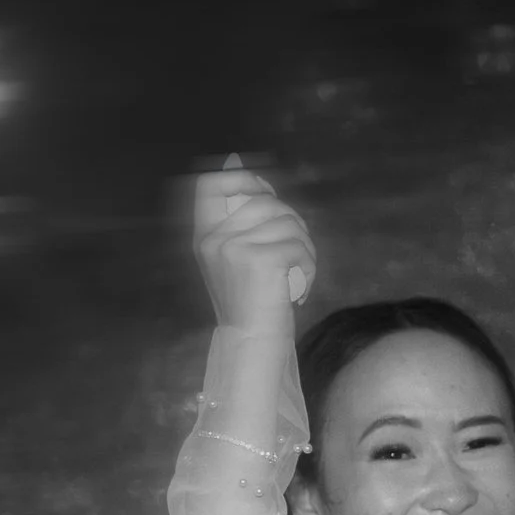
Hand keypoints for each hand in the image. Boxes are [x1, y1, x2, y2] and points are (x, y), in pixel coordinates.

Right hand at [192, 160, 315, 333]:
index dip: (243, 179)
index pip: (210, 183)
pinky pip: (299, 247)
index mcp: (205, 236)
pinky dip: (309, 269)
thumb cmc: (253, 306)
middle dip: (294, 224)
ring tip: (299, 276)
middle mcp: (214, 239)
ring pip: (289, 223)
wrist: (252, 345)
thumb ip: (242, 222)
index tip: (266, 194)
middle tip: (298, 254)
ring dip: (306, 250)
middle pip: (267, 202)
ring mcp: (234, 248)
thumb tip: (244, 168)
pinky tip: (299, 291)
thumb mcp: (238, 260)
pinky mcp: (260, 261)